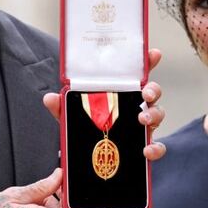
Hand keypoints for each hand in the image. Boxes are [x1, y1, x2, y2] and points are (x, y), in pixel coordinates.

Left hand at [43, 48, 166, 160]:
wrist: (89, 154)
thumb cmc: (86, 126)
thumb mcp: (72, 115)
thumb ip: (62, 106)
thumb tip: (50, 98)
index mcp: (121, 92)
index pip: (137, 73)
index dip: (147, 62)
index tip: (154, 54)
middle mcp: (135, 105)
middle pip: (153, 91)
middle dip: (153, 89)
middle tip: (145, 94)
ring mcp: (143, 124)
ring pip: (158, 114)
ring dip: (154, 115)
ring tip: (142, 120)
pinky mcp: (145, 144)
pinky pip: (157, 145)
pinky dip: (156, 148)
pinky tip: (146, 150)